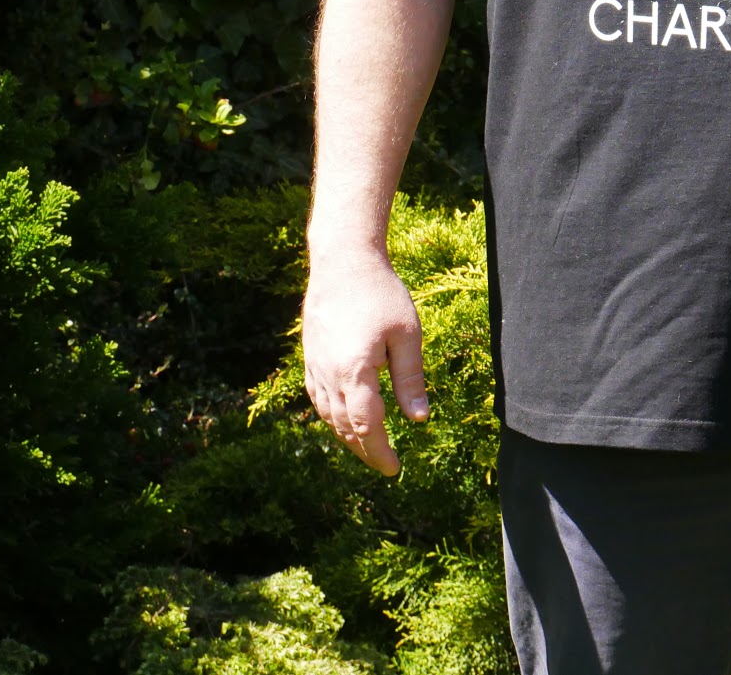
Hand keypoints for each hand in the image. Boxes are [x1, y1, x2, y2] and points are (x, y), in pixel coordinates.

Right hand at [302, 248, 428, 475]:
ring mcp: (315, 367)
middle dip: (365, 450)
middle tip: (386, 466)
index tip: (394, 469)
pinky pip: (318, 398)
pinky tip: (343, 420)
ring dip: (347, 437)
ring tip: (368, 449)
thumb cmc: (381, 294)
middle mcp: (328, 374)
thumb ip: (410, 379)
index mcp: (354, 372)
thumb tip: (419, 420)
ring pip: (328, 415)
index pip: (366, 425)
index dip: (379, 451)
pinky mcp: (310, 357)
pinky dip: (332, 417)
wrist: (342, 262)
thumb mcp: (407, 335)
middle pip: (344, 427)